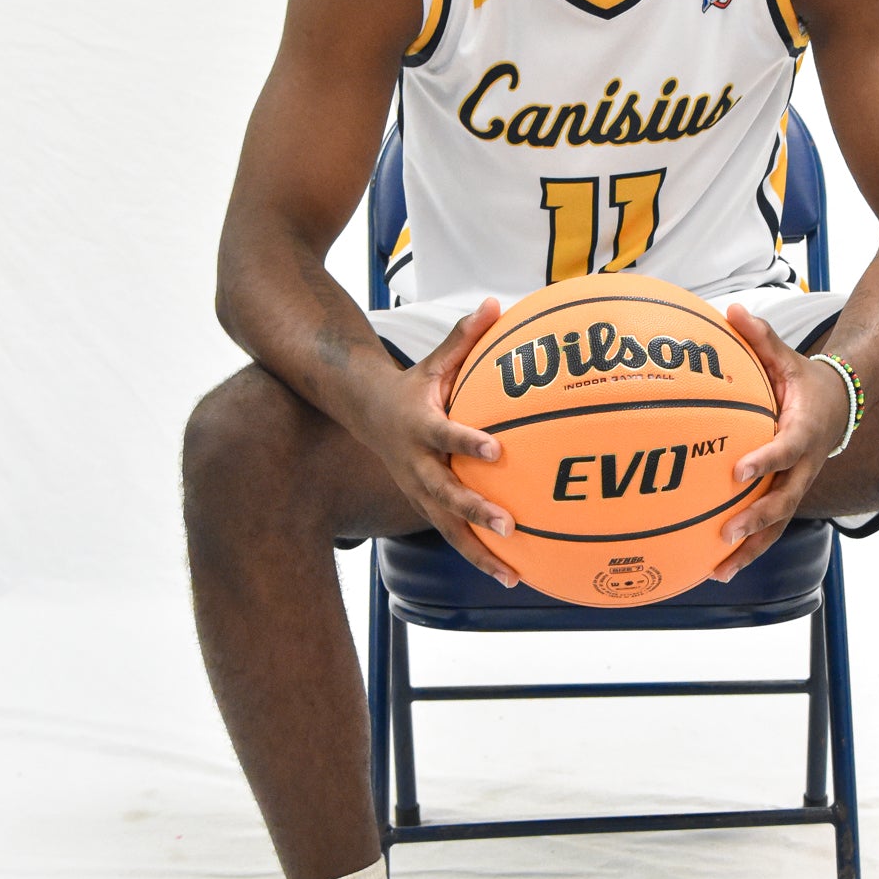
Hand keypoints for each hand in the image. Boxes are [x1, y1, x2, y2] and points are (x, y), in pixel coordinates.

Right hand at [370, 299, 518, 584]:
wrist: (365, 415)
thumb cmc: (412, 386)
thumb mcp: (434, 361)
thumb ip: (464, 337)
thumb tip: (495, 303)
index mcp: (419, 426)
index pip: (444, 435)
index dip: (467, 442)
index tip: (496, 449)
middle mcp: (416, 466)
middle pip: (445, 495)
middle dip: (475, 512)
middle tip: (509, 524)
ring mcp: (418, 492)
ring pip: (448, 529)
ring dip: (479, 552)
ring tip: (512, 574)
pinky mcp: (424, 508)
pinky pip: (453, 536)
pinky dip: (479, 556)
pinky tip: (512, 574)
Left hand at [712, 305, 851, 580]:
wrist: (841, 405)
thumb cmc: (805, 381)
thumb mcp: (788, 357)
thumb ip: (761, 339)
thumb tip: (733, 311)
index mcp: (804, 430)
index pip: (786, 449)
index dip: (765, 460)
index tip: (737, 470)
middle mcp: (805, 465)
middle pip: (785, 500)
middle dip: (757, 520)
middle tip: (726, 533)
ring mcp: (799, 486)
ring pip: (779, 525)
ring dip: (751, 549)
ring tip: (719, 571)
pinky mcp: (789, 497)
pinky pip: (771, 528)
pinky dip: (748, 550)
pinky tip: (716, 569)